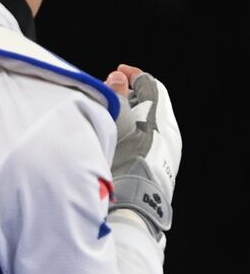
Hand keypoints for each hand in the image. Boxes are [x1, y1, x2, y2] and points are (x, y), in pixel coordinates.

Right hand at [104, 64, 180, 236]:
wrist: (133, 202)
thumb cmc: (123, 158)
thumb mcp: (116, 121)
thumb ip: (115, 95)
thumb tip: (118, 78)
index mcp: (160, 119)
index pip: (150, 85)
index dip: (133, 75)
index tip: (117, 71)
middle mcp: (168, 133)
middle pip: (149, 103)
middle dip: (127, 93)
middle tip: (107, 91)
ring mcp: (166, 151)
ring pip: (146, 121)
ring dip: (127, 113)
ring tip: (106, 114)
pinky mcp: (158, 166)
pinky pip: (145, 138)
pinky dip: (130, 130)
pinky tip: (113, 136)